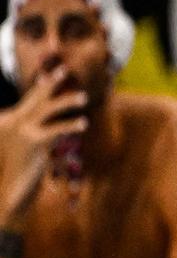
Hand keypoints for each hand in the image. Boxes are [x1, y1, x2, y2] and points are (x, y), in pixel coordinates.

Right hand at [0, 72, 86, 218]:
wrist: (10, 189)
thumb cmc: (22, 169)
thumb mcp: (32, 147)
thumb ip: (44, 132)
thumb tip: (60, 126)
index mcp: (12, 120)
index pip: (31, 98)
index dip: (44, 85)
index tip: (53, 71)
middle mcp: (15, 121)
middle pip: (37, 97)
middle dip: (51, 83)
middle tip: (66, 68)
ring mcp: (23, 130)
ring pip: (48, 109)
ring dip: (66, 101)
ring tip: (84, 97)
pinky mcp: (34, 142)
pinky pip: (56, 129)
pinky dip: (70, 125)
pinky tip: (83, 122)